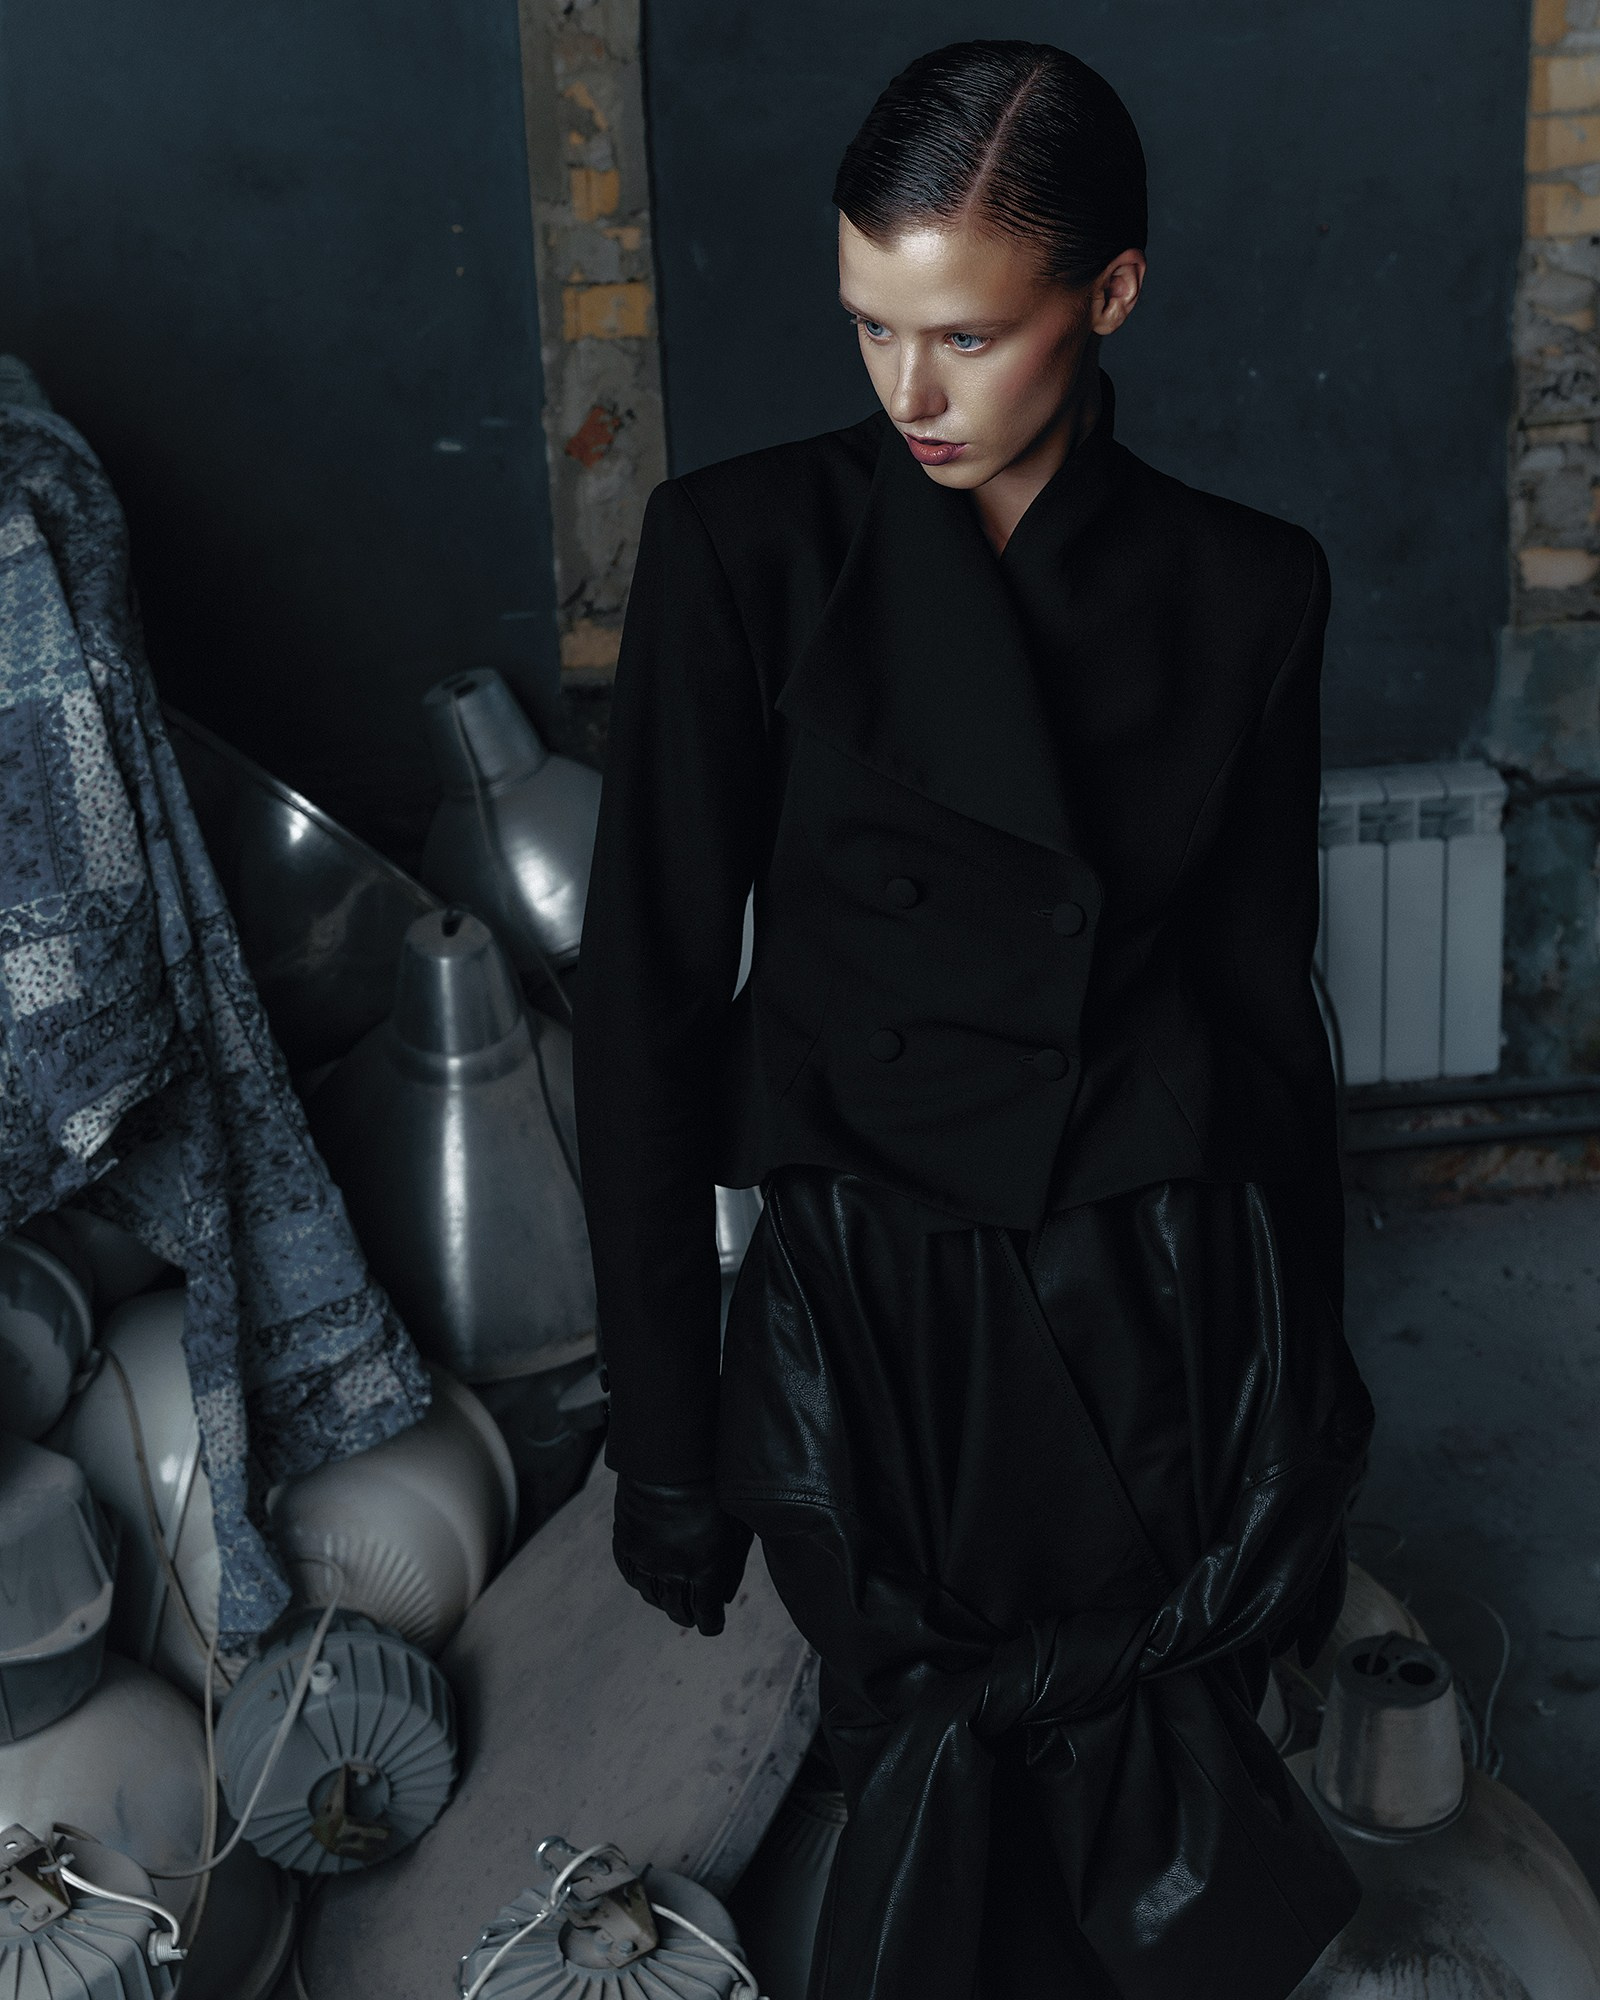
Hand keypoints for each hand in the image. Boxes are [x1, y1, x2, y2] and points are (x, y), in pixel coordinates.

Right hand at [612, 1475, 753, 1635]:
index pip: (706, 1619)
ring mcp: (646, 1560)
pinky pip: (631, 1575)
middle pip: (677, 1612)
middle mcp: (673, 1573)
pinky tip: (649, 1576)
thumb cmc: (714, 1488)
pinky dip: (641, 1580)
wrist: (670, 1459)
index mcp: (705, 1571)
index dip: (711, 1624)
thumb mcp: (737, 1527)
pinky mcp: (626, 1544)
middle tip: (693, 1613)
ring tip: (671, 1594)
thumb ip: (733, 1565)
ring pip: (652, 1597)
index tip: (713, 1622)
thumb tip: (725, 1594)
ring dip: (664, 1599)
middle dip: (688, 1615)